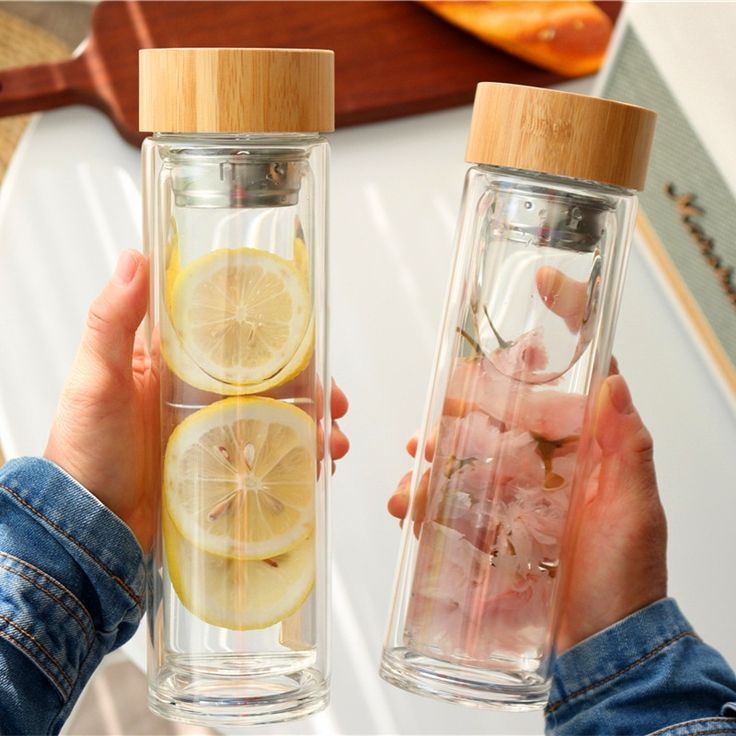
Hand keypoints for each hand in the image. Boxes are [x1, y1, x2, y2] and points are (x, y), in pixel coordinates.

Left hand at [45, 250, 348, 550]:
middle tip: (333, 402)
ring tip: (332, 443)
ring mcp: (214, 430)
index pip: (233, 334)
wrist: (91, 529)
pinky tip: (316, 468)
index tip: (310, 336)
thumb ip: (111, 322)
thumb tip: (134, 258)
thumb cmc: (84, 451)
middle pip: (269, 377)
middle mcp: (199, 392)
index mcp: (173, 362)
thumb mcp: (96, 381)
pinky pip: (270, 456)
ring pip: (277, 416)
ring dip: (312, 424)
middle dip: (310, 386)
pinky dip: (299, 459)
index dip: (277, 331)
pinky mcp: (222, 466)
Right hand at [388, 369, 667, 652]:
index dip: (491, 399)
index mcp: (572, 464)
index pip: (527, 415)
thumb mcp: (635, 512)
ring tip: (404, 495)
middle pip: (483, 444)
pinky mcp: (492, 547)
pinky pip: (453, 521)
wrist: (604, 650)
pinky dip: (425, 515)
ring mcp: (512, 515)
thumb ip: (630, 449)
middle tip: (420, 447)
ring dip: (425, 480)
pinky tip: (409, 519)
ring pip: (459, 481)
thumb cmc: (627, 580)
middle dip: (443, 440)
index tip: (457, 392)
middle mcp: (539, 483)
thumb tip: (615, 382)